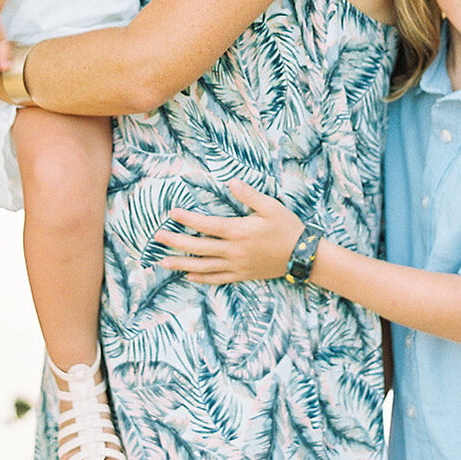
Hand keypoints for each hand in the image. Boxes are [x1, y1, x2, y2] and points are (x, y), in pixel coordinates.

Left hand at [154, 179, 304, 284]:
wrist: (303, 256)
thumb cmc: (287, 227)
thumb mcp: (270, 206)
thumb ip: (248, 194)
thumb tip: (231, 181)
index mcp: (238, 231)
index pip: (205, 225)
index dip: (187, 219)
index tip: (171, 213)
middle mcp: (233, 251)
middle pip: (198, 247)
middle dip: (175, 242)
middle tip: (157, 238)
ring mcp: (236, 266)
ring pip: (203, 266)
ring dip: (182, 264)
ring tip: (163, 261)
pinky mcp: (242, 275)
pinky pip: (217, 278)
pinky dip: (201, 278)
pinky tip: (189, 276)